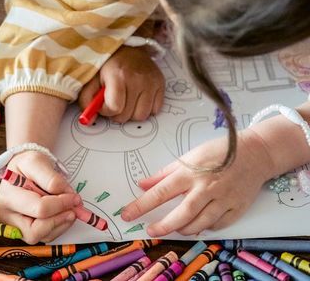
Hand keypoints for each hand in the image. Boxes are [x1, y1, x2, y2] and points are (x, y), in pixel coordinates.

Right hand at [0, 151, 81, 243]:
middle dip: (60, 219)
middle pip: (35, 231)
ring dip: (60, 224)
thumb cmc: (26, 166)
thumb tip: (66, 196)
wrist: (22, 171)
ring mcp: (14, 226)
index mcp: (7, 197)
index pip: (39, 209)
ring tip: (69, 209)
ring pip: (41, 237)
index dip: (61, 204)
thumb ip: (51, 178)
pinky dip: (58, 227)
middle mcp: (6, 215)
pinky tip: (61, 214)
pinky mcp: (24, 231)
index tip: (74, 198)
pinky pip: (44, 237)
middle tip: (74, 208)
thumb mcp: (36, 161)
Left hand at [79, 45, 163, 122]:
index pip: (115, 108)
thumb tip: (89, 120)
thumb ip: (86, 101)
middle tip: (114, 101)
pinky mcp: (161, 84)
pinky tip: (138, 98)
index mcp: (118, 76)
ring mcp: (151, 82)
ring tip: (126, 100)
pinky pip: (155, 110)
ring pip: (142, 116)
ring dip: (132, 113)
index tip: (103, 103)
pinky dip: (145, 108)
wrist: (127, 49)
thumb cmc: (107, 66)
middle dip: (117, 113)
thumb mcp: (90, 80)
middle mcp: (137, 79)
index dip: (106, 110)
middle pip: (127, 115)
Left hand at [121, 128, 274, 235]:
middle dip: (163, 225)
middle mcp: (206, 187)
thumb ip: (164, 173)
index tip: (127, 214)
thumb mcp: (189, 157)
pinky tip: (198, 225)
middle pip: (182, 214)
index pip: (160, 192)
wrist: (255, 153)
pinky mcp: (237, 208)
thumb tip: (143, 185)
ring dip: (184, 229)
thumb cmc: (218, 153)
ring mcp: (224, 199)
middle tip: (151, 231)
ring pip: (200, 223)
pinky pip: (218, 225)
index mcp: (190, 173)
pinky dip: (206, 227)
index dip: (141, 205)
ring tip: (175, 228)